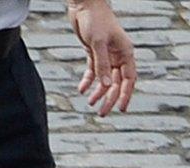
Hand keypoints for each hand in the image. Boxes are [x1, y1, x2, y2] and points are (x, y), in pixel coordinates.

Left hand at [68, 0, 135, 115]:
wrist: (85, 7)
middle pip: (116, 82)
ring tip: (90, 103)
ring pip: (104, 79)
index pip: (129, 79)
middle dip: (109, 98)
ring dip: (98, 92)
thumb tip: (105, 86)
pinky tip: (82, 89)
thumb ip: (102, 65)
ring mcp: (106, 55)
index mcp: (126, 53)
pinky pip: (93, 71)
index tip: (121, 109)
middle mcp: (118, 55)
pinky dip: (88, 81)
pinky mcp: (94, 53)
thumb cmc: (96, 21)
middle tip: (102, 113)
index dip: (125, 95)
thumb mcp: (98, 44)